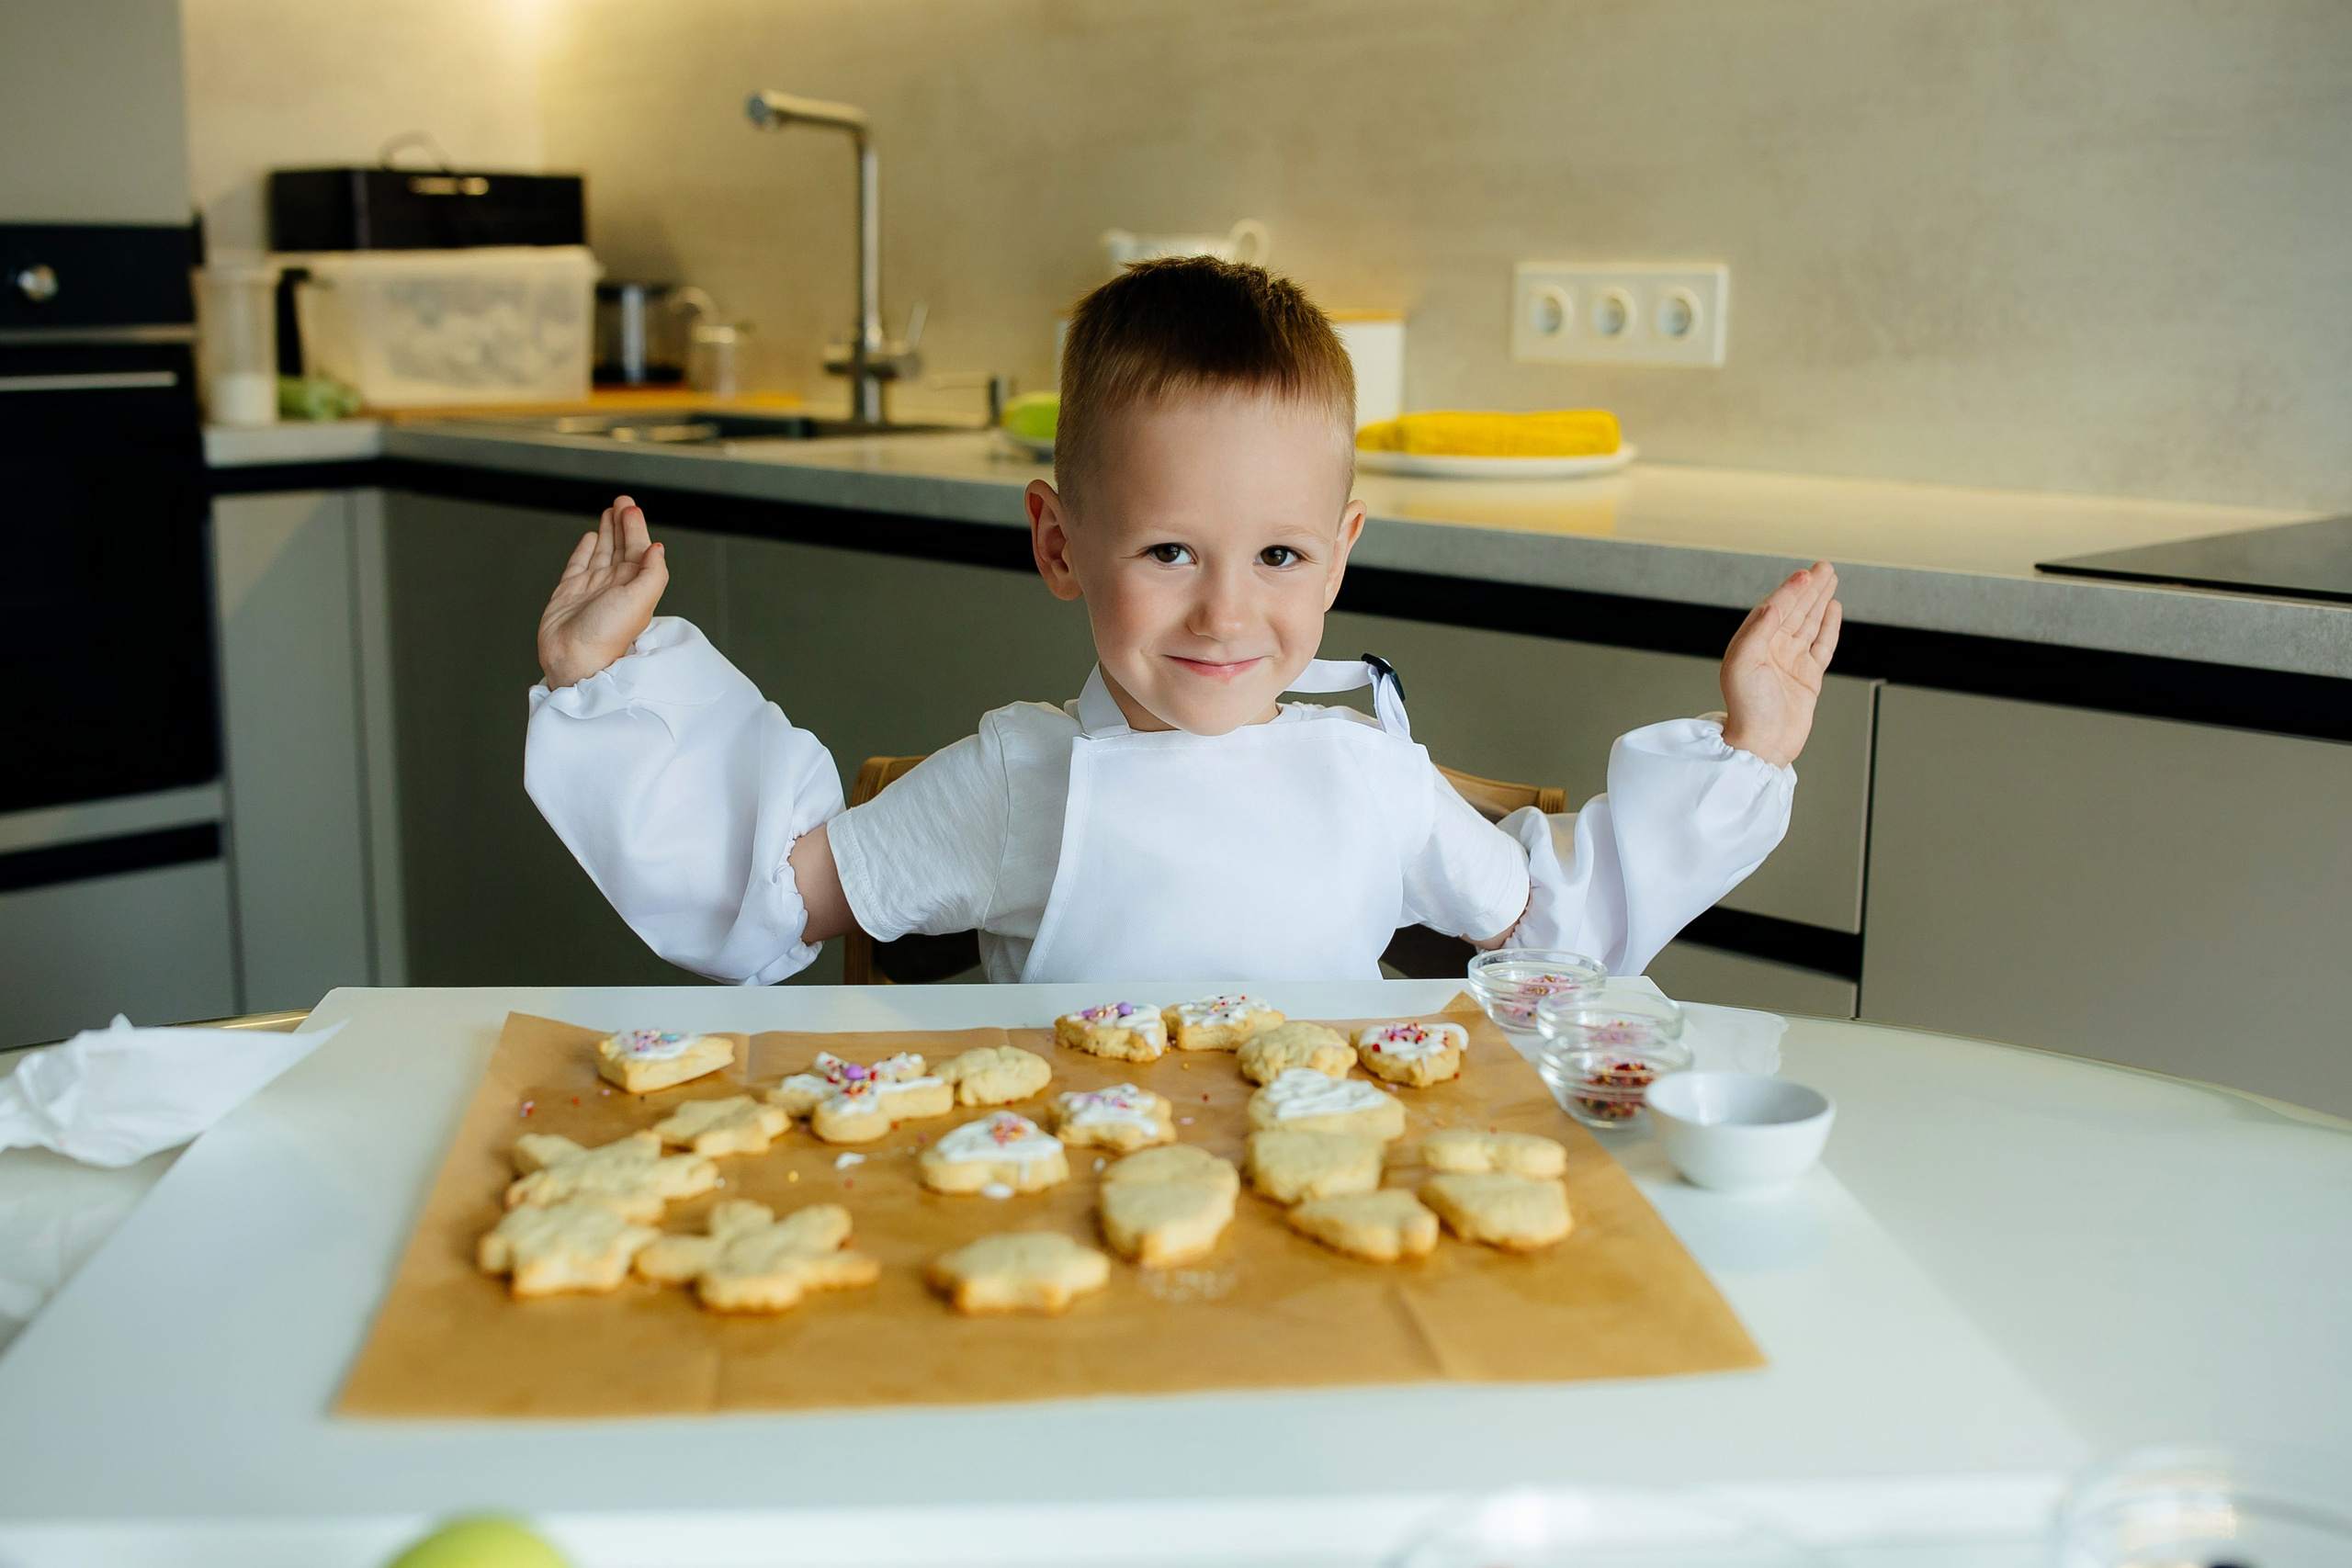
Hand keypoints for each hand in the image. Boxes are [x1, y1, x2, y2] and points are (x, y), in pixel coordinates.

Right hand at [537, 495, 668, 688]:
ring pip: (603, 551)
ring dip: (608, 531)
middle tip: (622, 501)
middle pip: (623, 546)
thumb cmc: (607, 635)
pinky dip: (586, 549)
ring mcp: (592, 587)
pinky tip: (591, 537)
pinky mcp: (570, 592)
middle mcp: (615, 585)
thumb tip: (659, 548)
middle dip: (623, 523)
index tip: (631, 508)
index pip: (640, 549)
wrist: (574, 658)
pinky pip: (579, 564)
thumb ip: (654, 572)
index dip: (636, 527)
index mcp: (635, 586)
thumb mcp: (641, 600)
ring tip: (610, 511)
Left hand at [1719, 561, 1841, 767]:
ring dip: (1819, 601)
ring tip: (1830, 578)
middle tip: (1824, 566)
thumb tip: (1772, 605)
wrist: (1762, 745)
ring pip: (1809, 623)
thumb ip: (1757, 632)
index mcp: (1751, 644)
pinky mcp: (1808, 678)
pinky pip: (1822, 645)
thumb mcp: (1743, 665)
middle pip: (1794, 611)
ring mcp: (1790, 662)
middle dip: (1809, 588)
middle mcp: (1770, 650)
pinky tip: (1833, 608)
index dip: (1791, 590)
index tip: (1806, 574)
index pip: (1775, 609)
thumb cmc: (1746, 709)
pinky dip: (1829, 626)